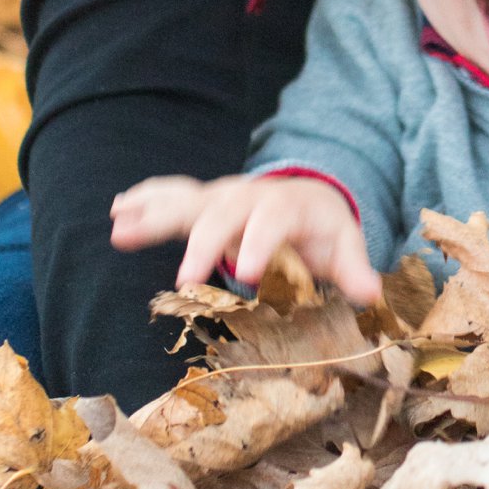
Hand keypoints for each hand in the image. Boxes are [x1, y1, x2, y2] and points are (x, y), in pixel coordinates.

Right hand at [109, 172, 381, 304]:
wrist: (306, 194)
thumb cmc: (322, 227)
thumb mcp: (343, 244)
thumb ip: (353, 268)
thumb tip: (370, 294)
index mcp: (285, 205)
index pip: (272, 220)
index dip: (259, 244)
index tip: (246, 275)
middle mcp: (248, 196)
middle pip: (223, 213)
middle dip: (204, 243)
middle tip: (186, 278)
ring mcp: (221, 196)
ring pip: (186, 202)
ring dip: (154, 215)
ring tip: (120, 229)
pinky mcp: (202, 203)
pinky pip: (170, 197)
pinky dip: (145, 201)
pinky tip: (118, 212)